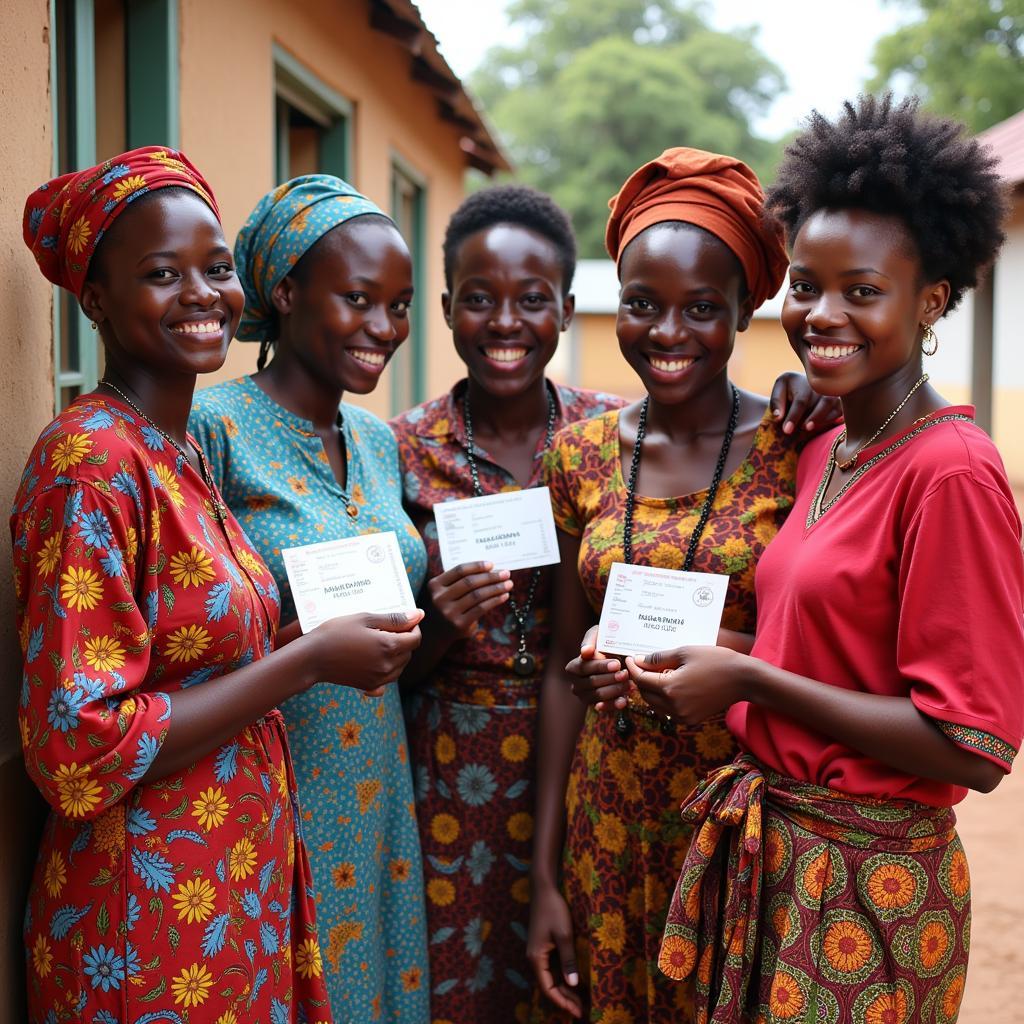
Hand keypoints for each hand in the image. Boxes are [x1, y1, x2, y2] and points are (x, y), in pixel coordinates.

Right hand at [306, 610, 424, 693]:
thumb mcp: (365, 619)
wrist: (312, 658)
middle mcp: (388, 665)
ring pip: (400, 666)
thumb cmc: (336, 633)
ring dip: (397, 654)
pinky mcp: (369, 686)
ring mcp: (379, 678)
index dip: (413, 627)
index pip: (415, 638)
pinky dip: (387, 668)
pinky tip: (374, 659)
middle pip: (409, 652)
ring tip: (379, 641)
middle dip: (404, 640)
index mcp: (389, 646)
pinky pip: (388, 678)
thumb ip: (394, 619)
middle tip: (386, 628)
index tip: (403, 620)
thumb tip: (418, 615)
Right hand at [428, 561, 512, 638]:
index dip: (477, 566)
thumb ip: (461, 581)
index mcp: (435, 585)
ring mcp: (449, 612)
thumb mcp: (446, 591)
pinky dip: (495, 600)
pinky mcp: (459, 624)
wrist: (436, 634)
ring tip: (508, 584)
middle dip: (491, 576)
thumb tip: (491, 570)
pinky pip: (481, 608)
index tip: (492, 564)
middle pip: (470, 582)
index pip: (459, 570)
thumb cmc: (447, 606)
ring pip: (477, 595)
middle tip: (506, 573)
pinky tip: (504, 596)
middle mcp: (439, 598)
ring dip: (496, 588)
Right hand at [527, 882, 581, 1018]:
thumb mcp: (564, 935)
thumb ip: (568, 960)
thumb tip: (573, 985)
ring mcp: (538, 951)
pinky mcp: (543, 945)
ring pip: (550, 977)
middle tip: (582, 1010)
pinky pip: (551, 968)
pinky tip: (573, 980)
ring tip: (580, 1000)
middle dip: (564, 999)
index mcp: (536, 957)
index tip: (577, 1012)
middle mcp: (534, 958)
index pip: (548, 988)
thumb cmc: (554, 909)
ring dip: (564, 989)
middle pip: (548, 985)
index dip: (562, 1002)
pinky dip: (562, 977)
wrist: (544, 888)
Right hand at [564, 625, 629, 710]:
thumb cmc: (604, 644)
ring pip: (598, 696)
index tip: (617, 664)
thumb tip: (585, 652)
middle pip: (592, 682)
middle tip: (625, 674)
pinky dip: (614, 704)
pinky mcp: (596, 706)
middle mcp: (576, 684)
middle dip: (610, 678)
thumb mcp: (597, 635)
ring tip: (629, 684)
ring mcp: (585, 696)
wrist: (616, 657)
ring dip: (615, 690)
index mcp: (573, 667)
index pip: (585, 667)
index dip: (601, 666)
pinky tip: (624, 700)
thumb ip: (590, 640)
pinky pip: (604, 708)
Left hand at [624, 644, 746, 723]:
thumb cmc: (715, 661)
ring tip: (658, 673)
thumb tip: (640, 661)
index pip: (640, 679)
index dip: (633, 667)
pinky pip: (668, 710)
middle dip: (641, 679)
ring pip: (655, 704)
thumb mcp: (684, 652)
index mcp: (670, 688)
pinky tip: (671, 684)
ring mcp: (682, 716)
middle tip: (642, 664)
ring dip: (651, 690)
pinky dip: (664, 699)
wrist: (743, 679)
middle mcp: (674, 706)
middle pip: (645, 694)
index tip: (630, 658)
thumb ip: (659, 658)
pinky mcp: (690, 720)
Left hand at [770, 372, 842, 435]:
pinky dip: (831, 419)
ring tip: (809, 428)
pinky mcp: (838, 401)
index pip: (800, 401)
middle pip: (818, 402)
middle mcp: (819, 383)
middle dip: (811, 417)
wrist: (800, 389)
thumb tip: (778, 417)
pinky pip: (839, 410)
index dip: (794, 416)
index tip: (787, 430)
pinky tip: (820, 427)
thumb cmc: (788, 392)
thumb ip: (776, 402)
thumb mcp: (778, 392)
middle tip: (802, 429)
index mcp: (801, 380)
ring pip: (830, 404)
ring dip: (821, 418)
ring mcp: (830, 391)